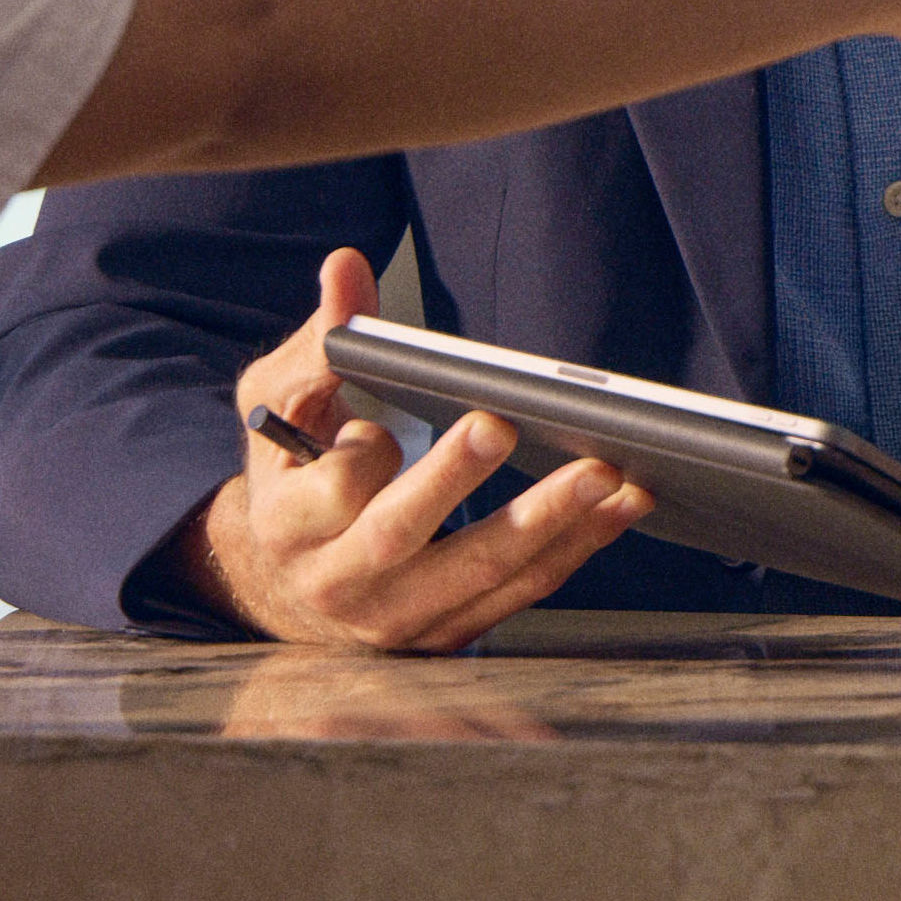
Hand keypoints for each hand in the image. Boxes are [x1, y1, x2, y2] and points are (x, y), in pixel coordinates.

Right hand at [185, 247, 640, 649]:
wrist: (292, 579)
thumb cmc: (295, 473)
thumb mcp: (279, 403)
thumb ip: (316, 343)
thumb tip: (346, 268)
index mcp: (289, 525)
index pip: (335, 491)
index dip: (367, 456)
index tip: (395, 419)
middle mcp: (339, 583)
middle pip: (402, 538)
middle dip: (457, 483)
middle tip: (510, 425)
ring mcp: (398, 618)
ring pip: (480, 574)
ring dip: (551, 526)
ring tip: (607, 471)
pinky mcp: (449, 632)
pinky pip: (520, 592)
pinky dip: (575, 549)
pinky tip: (620, 504)